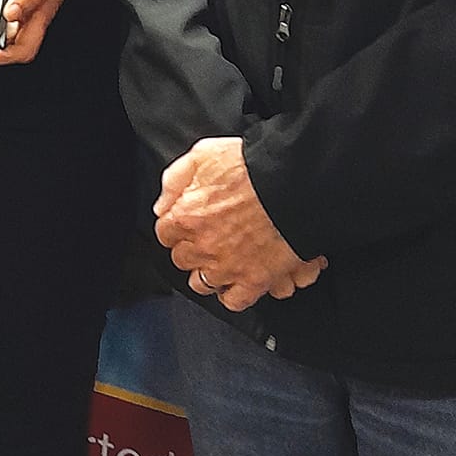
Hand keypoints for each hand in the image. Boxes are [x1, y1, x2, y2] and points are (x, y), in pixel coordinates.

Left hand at [154, 137, 323, 311]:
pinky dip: (233, 294)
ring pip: (202, 284)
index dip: (177, 227)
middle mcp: (203, 246)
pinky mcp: (254, 280)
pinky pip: (234, 301)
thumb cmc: (251, 166)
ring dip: (208, 272)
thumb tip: (162, 206)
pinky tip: (237, 282)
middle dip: (191, 250)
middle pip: (183, 259)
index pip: (165, 233)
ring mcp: (228, 267)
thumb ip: (175, 179)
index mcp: (187, 216)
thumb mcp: (204, 154)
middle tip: (206, 239)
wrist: (293, 183)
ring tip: (221, 260)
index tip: (186, 224)